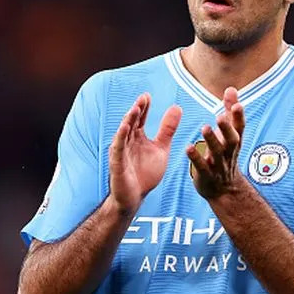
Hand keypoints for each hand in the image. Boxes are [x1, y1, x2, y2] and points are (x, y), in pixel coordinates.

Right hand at [109, 93, 181, 214]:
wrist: (135, 198)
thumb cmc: (145, 173)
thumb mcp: (161, 148)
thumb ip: (167, 129)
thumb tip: (177, 107)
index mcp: (137, 137)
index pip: (139, 119)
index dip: (143, 107)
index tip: (147, 96)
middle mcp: (127, 141)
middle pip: (131, 122)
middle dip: (136, 110)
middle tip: (143, 98)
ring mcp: (121, 152)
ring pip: (123, 133)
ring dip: (128, 120)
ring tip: (135, 108)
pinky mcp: (117, 163)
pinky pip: (118, 149)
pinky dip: (120, 138)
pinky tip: (124, 128)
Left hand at [186, 87, 246, 199]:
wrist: (224, 191)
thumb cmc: (225, 156)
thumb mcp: (230, 134)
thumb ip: (229, 111)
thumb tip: (231, 88)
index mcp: (234, 141)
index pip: (240, 128)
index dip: (239, 116)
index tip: (237, 104)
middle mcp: (229, 153)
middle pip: (232, 140)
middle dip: (227, 129)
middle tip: (220, 116)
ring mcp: (219, 165)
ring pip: (217, 153)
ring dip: (212, 141)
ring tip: (204, 128)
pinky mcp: (207, 176)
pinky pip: (202, 167)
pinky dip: (196, 158)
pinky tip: (189, 148)